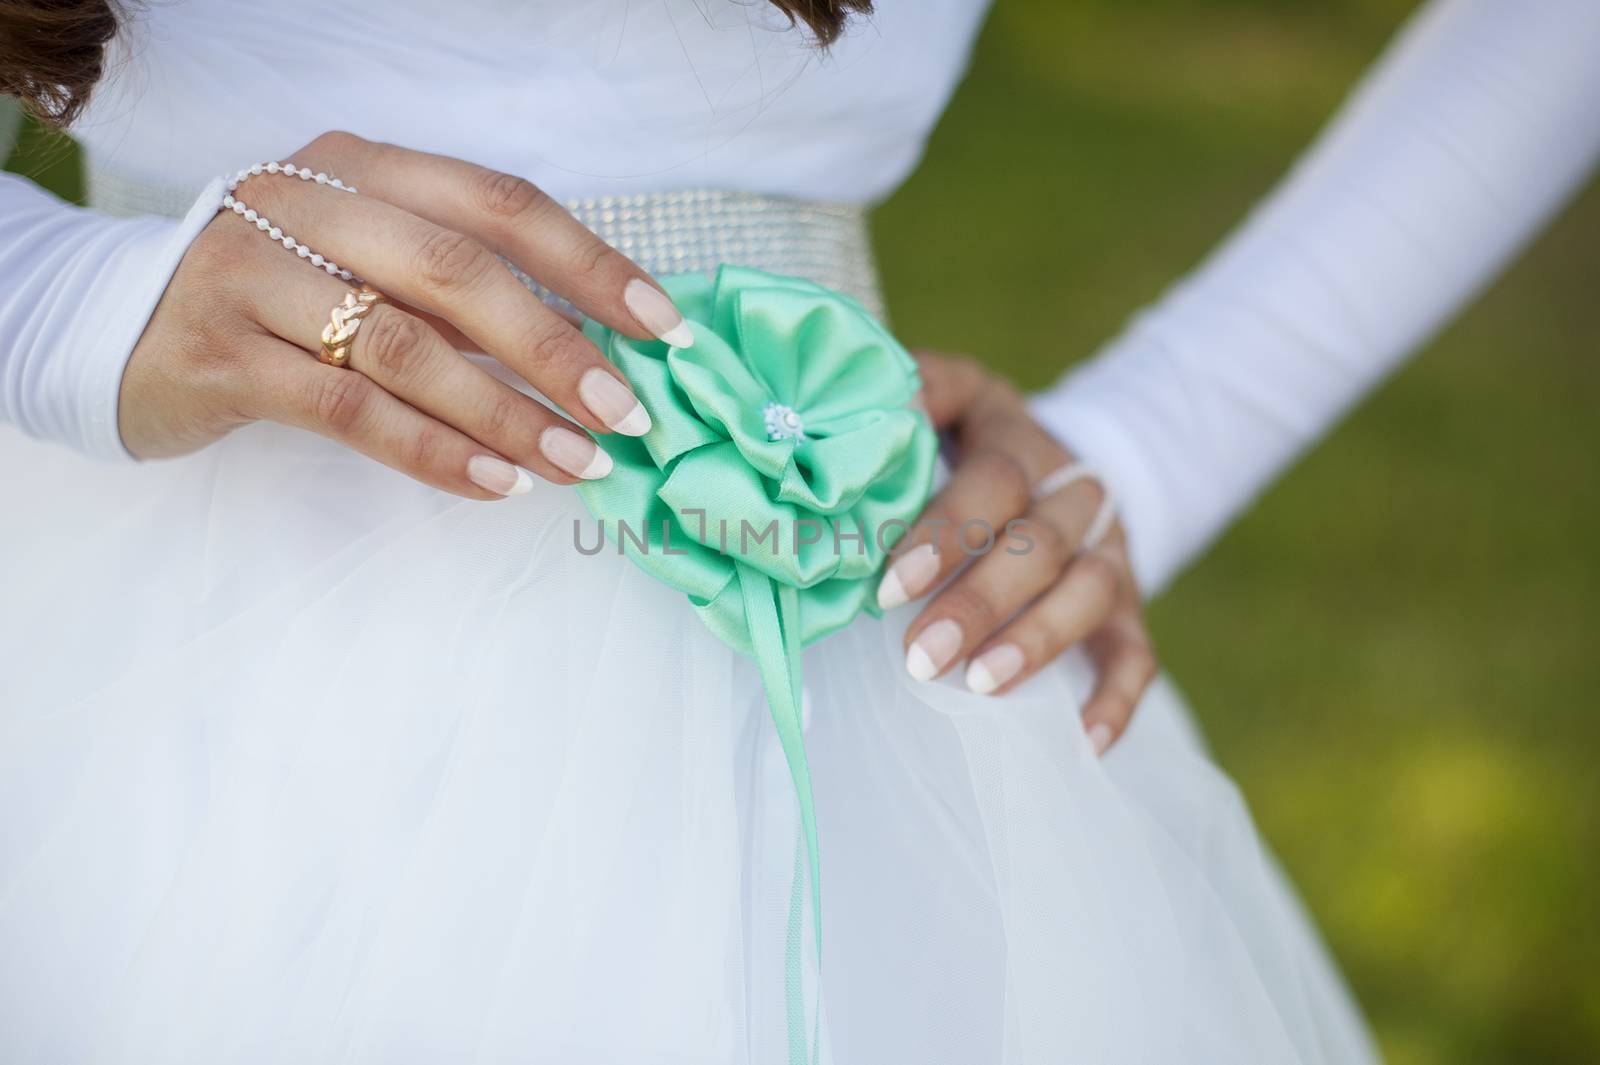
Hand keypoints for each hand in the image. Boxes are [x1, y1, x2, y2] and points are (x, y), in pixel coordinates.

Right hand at [119, 131, 694, 496]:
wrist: (124, 334)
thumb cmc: (284, 305)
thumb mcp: (371, 269)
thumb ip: (464, 293)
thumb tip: (598, 348)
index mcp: (362, 167)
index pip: (498, 202)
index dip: (590, 262)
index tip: (661, 327)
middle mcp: (304, 203)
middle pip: (455, 268)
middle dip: (556, 345)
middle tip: (627, 411)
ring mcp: (251, 273)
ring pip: (404, 344)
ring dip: (506, 412)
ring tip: (577, 461)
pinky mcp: (219, 353)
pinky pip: (347, 408)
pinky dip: (433, 449)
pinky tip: (496, 482)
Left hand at [883, 351, 1156, 754]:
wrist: (1056, 462)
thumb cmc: (969, 440)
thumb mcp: (951, 394)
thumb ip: (919, 390)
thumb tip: (879, 411)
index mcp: (1018, 440)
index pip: (993, 483)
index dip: (947, 531)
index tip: (890, 584)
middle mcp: (1074, 493)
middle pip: (1041, 544)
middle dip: (981, 601)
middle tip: (919, 654)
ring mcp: (1108, 552)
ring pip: (1090, 593)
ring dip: (1038, 641)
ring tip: (979, 686)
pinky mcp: (1129, 609)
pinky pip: (1137, 656)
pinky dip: (1116, 701)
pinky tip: (1081, 743)